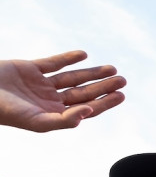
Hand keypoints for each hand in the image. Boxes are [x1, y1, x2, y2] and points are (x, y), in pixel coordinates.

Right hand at [0, 51, 124, 131]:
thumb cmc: (6, 112)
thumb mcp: (37, 121)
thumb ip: (63, 120)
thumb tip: (88, 113)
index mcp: (53, 115)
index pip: (86, 108)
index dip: (104, 102)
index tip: (121, 95)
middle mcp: (49, 100)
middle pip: (83, 93)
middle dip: (103, 86)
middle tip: (123, 79)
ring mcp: (40, 84)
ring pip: (72, 78)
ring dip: (92, 73)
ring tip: (112, 69)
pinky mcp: (29, 69)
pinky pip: (53, 63)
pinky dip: (68, 59)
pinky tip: (83, 55)